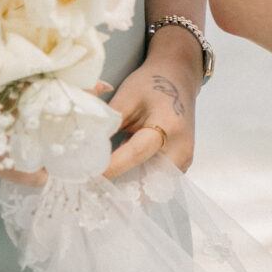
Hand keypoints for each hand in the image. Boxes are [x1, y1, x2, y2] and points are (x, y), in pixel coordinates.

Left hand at [101, 27, 205, 179]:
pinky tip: (121, 184)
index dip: (112, 166)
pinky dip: (140, 185)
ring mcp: (184, 159)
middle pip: (150, 178)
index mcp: (168, 125)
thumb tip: (87, 147)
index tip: (89, 175)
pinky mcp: (181, 165)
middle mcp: (182, 148)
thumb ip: (109, 122)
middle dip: (122, 187)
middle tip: (95, 192)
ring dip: (131, 190)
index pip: (137, 152)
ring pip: (155, 186)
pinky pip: (159, 182)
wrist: (177, 79)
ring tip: (105, 192)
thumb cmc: (151, 84)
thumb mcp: (126, 97)